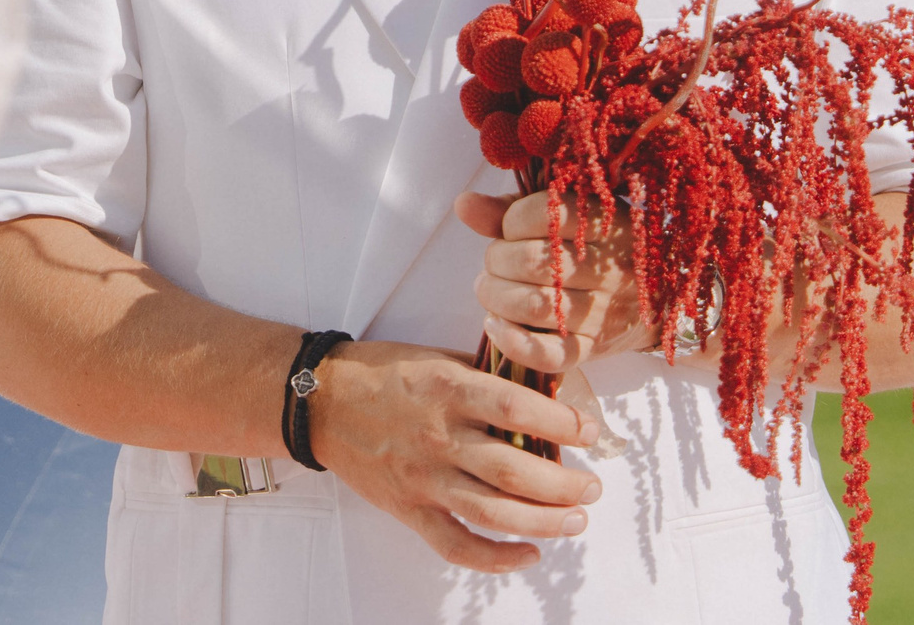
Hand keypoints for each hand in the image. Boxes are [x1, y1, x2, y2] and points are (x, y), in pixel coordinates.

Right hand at [304, 338, 601, 572]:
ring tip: (576, 520)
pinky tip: (528, 553)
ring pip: (494, 511)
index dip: (560, 424)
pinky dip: (495, 557)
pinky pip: (456, 544)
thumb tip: (546, 388)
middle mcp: (438, 436)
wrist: (321, 402)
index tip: (589, 433)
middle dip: (565, 485)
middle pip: (515, 470)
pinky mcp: (408, 509)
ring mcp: (423, 478)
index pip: (516, 409)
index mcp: (448, 389)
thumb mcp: (437, 356)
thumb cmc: (383, 373)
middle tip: (592, 487)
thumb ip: (487, 373)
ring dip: (544, 521)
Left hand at [460, 191, 654, 374]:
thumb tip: (464, 204)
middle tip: (493, 263)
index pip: (547, 214)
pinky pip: (549, 354)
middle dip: (497, 260)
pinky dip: (512, 341)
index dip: (512, 221)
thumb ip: (513, 209)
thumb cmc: (596, 247)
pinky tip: (495, 325)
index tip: (509, 228)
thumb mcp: (567, 216)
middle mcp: (611, 268)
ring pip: (535, 306)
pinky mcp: (593, 350)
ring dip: (496, 297)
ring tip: (488, 289)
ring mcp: (604, 313)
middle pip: (535, 262)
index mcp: (608, 224)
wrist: (656, 298)